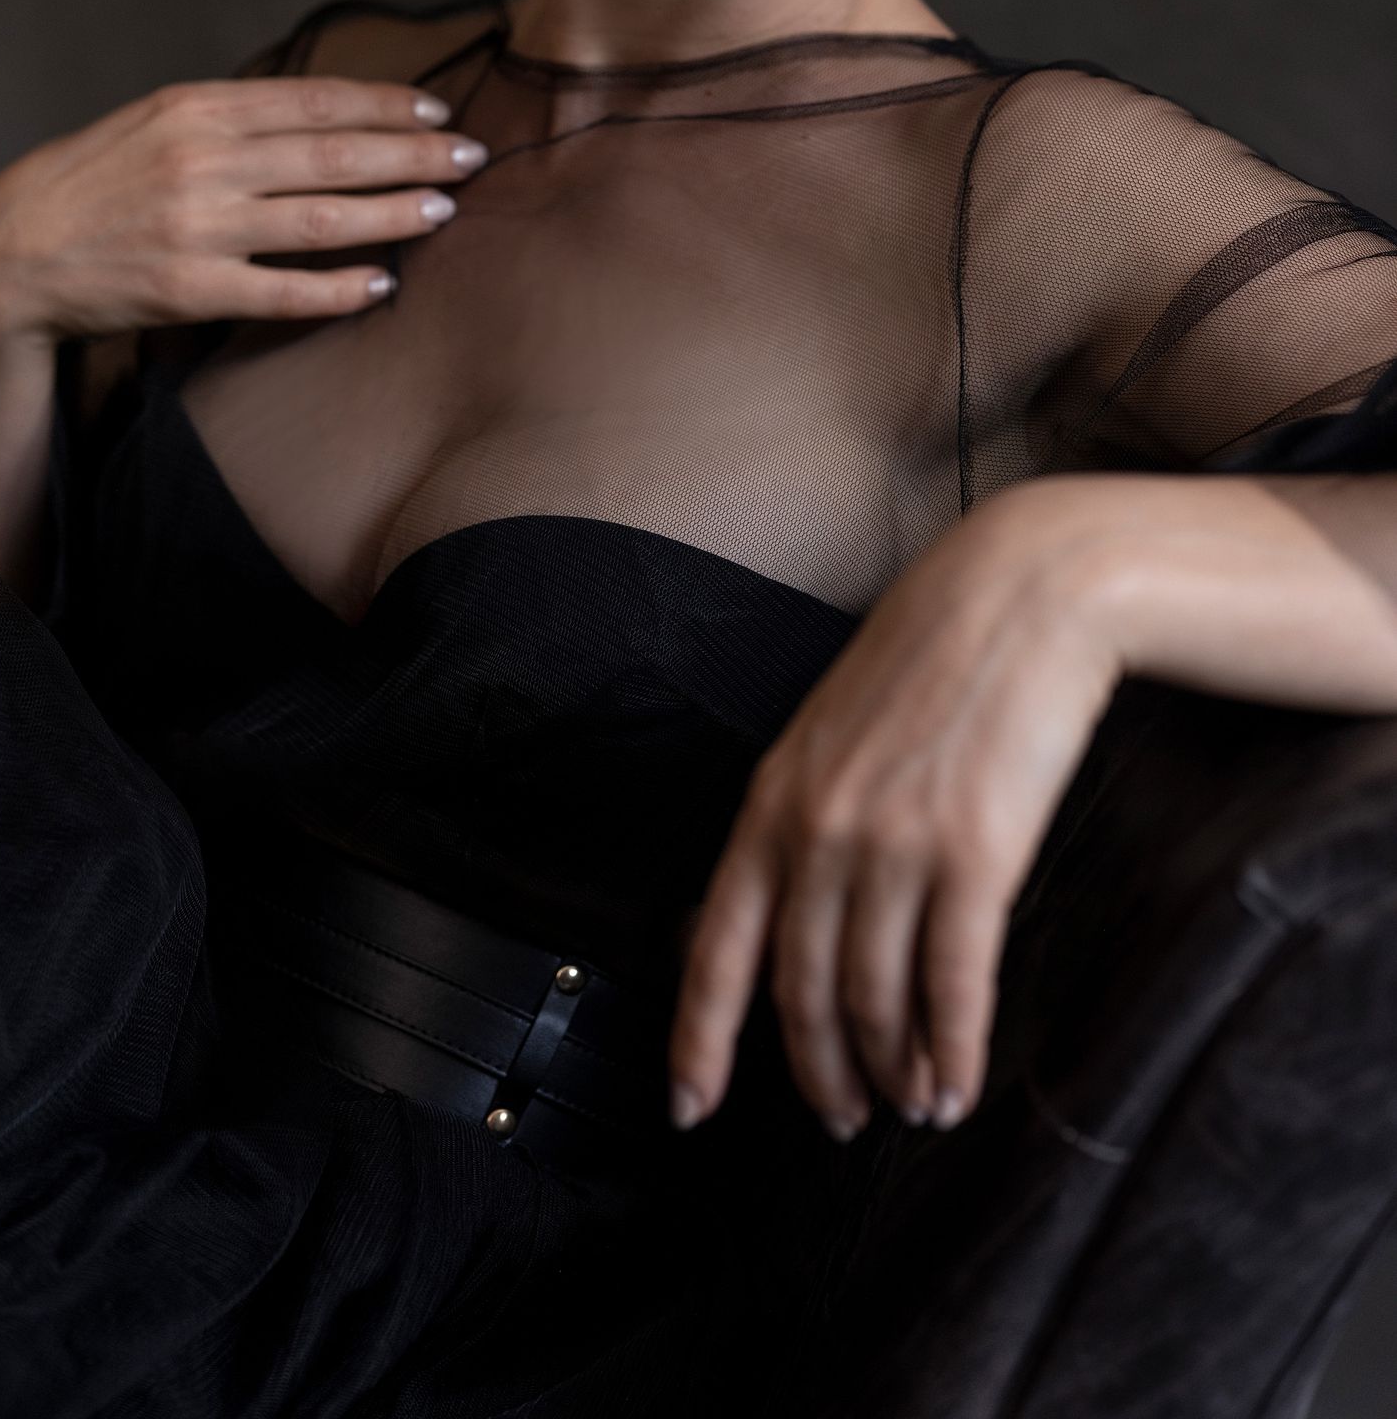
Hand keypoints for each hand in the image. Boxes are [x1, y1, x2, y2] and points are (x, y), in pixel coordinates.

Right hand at [0, 75, 488, 346]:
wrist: (6, 254)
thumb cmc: (86, 184)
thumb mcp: (151, 122)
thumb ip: (228, 118)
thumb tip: (318, 114)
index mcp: (194, 110)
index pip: (313, 100)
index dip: (384, 104)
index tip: (436, 109)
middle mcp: (202, 162)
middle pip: (333, 154)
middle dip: (413, 154)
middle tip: (472, 155)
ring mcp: (198, 228)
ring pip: (322, 220)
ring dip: (394, 215)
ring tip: (445, 211)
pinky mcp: (191, 291)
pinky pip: (284, 292)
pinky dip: (339, 288)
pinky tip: (381, 283)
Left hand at [666, 480, 1128, 1139]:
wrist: (1023, 593)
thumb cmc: (933, 655)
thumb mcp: (832, 730)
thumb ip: (803, 813)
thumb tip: (791, 904)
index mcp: (773, 801)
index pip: (716, 948)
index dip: (700, 1040)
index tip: (690, 1106)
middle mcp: (820, 833)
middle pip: (801, 994)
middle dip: (819, 1074)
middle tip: (842, 1119)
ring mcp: (895, 847)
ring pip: (876, 1003)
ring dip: (893, 1073)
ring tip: (912, 1106)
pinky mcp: (977, 856)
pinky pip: (953, 987)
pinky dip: (954, 1053)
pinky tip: (958, 1087)